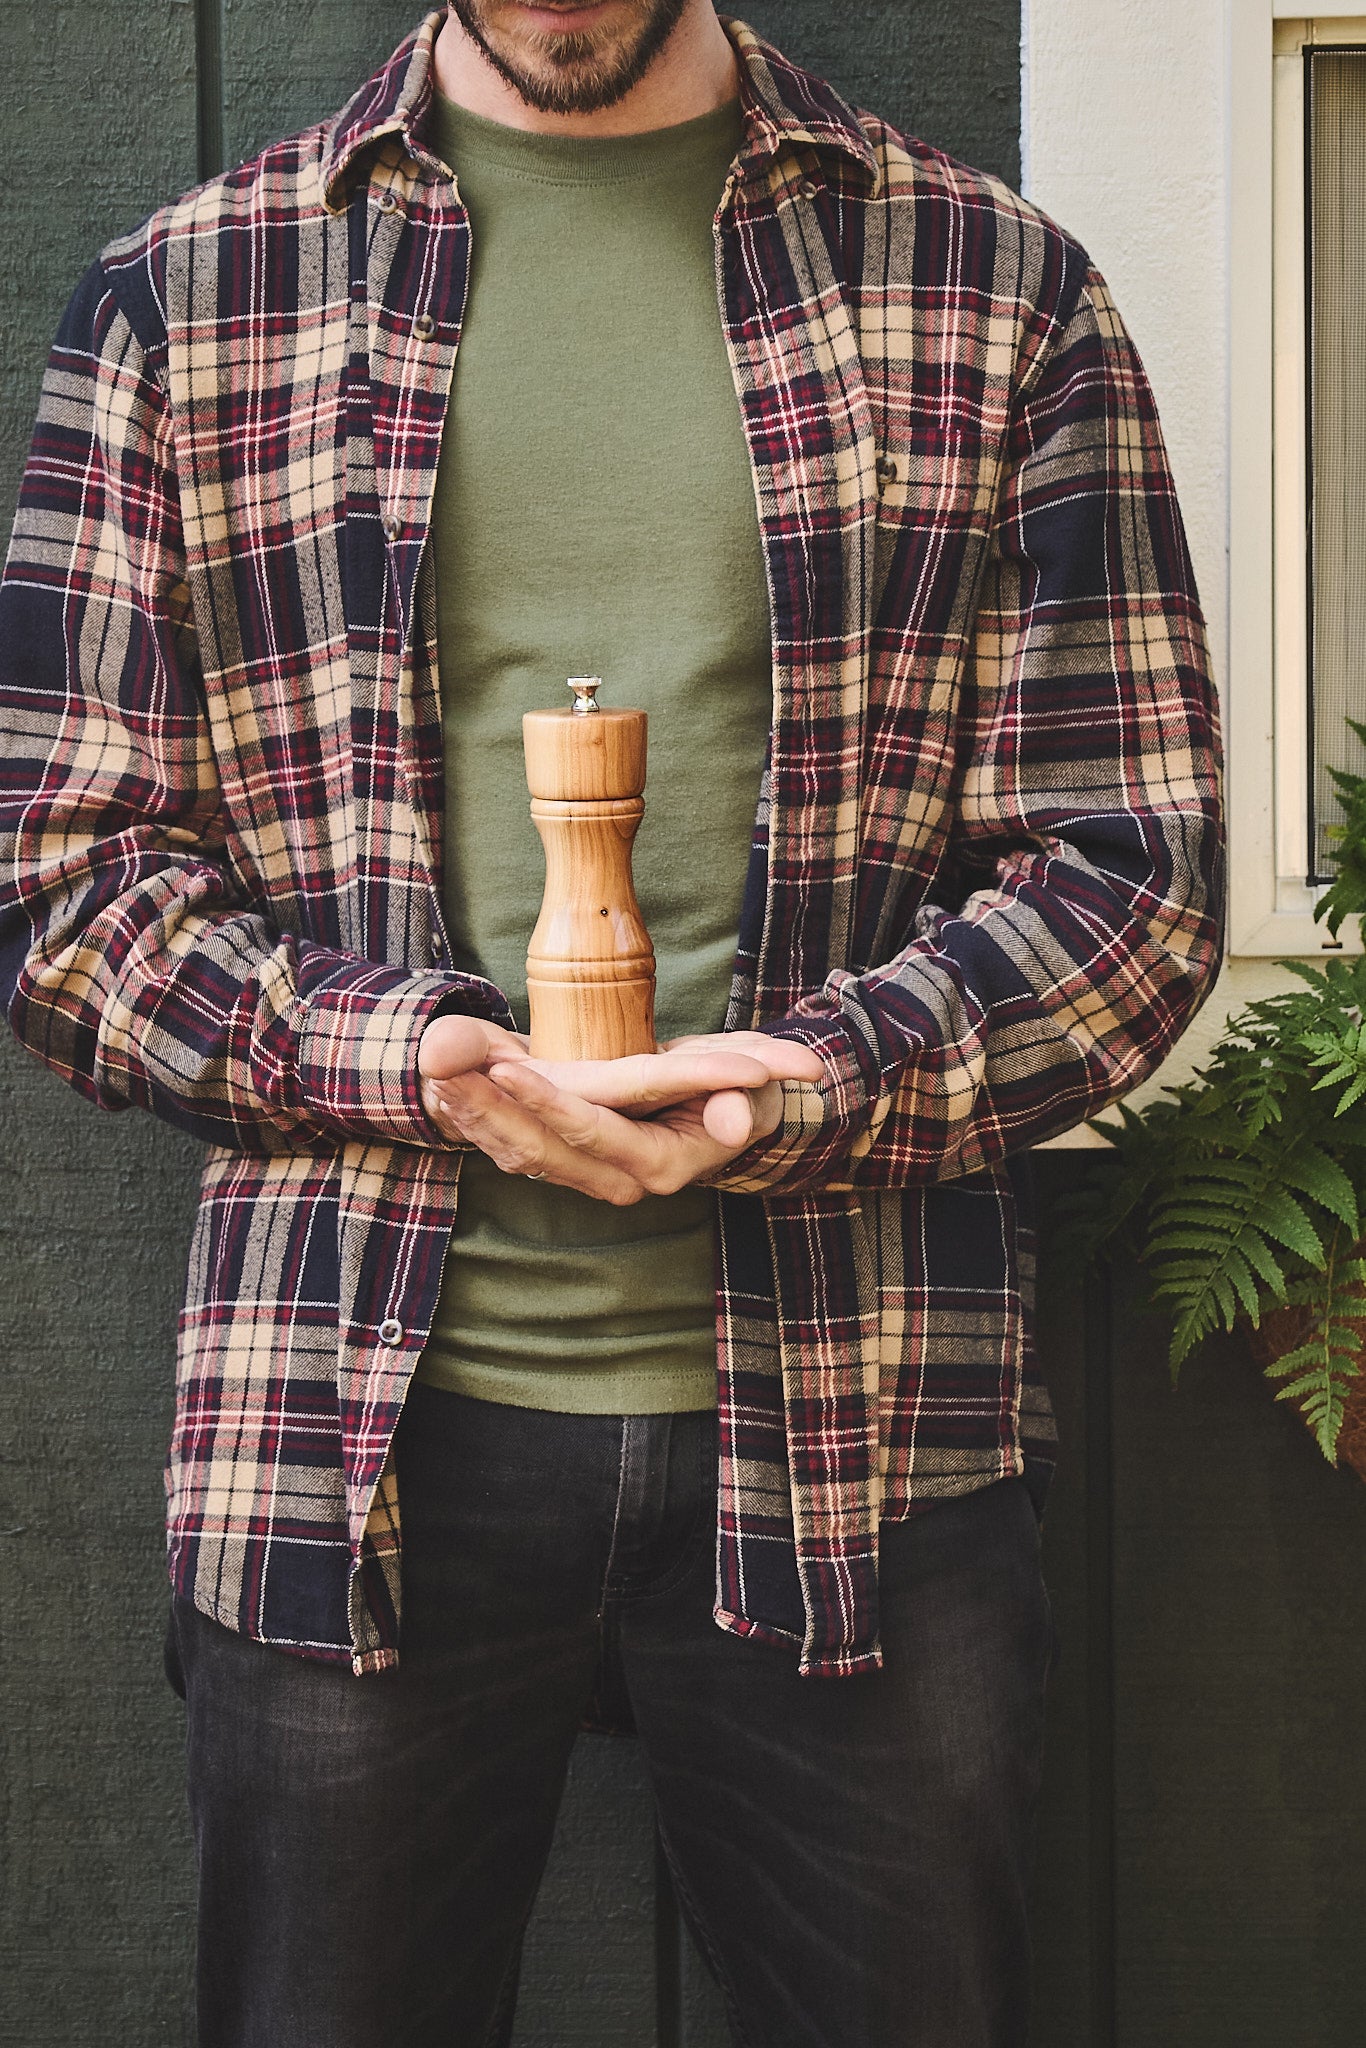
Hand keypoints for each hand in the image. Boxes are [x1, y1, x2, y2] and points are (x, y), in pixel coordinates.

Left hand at [418, 1016, 823, 1203]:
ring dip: (472, 1111)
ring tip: (432, 1066)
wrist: (725, 1115)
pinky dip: (477, 1117)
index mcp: (657, 1163)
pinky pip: (514, 1146)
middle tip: (443, 1064)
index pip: (592, 1133)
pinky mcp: (568, 1160)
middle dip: (487, 1108)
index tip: (505, 1067)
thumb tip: (734, 1120)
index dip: (548, 1102)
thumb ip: (743, 1101)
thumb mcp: (753, 1093)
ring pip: (517, 1150)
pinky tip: (443, 1081)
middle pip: (539, 1149)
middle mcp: (616, 1180)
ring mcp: (586, 1175)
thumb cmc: (741, 1094)